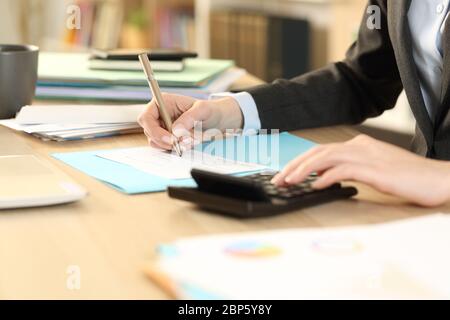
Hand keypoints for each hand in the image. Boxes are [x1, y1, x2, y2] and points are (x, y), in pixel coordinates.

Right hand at [138, 94, 242, 149]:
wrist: (217, 121)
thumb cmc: (210, 111)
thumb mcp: (203, 110)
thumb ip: (189, 118)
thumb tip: (175, 131)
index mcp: (163, 102)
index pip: (146, 117)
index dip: (154, 130)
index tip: (170, 139)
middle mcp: (159, 114)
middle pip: (149, 132)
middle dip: (164, 141)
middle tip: (180, 145)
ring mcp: (162, 127)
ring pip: (156, 142)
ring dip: (171, 146)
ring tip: (189, 142)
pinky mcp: (167, 137)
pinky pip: (164, 147)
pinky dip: (174, 149)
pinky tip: (187, 144)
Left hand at [272, 134, 449, 206]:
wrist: (437, 179)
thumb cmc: (408, 178)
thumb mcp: (372, 171)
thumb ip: (348, 170)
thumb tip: (322, 177)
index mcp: (358, 145)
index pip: (321, 150)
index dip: (300, 162)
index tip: (285, 175)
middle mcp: (360, 146)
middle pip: (318, 151)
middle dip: (294, 165)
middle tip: (278, 179)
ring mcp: (367, 156)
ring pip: (326, 157)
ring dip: (304, 170)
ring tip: (289, 182)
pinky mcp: (375, 169)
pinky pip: (344, 170)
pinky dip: (327, 177)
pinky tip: (316, 186)